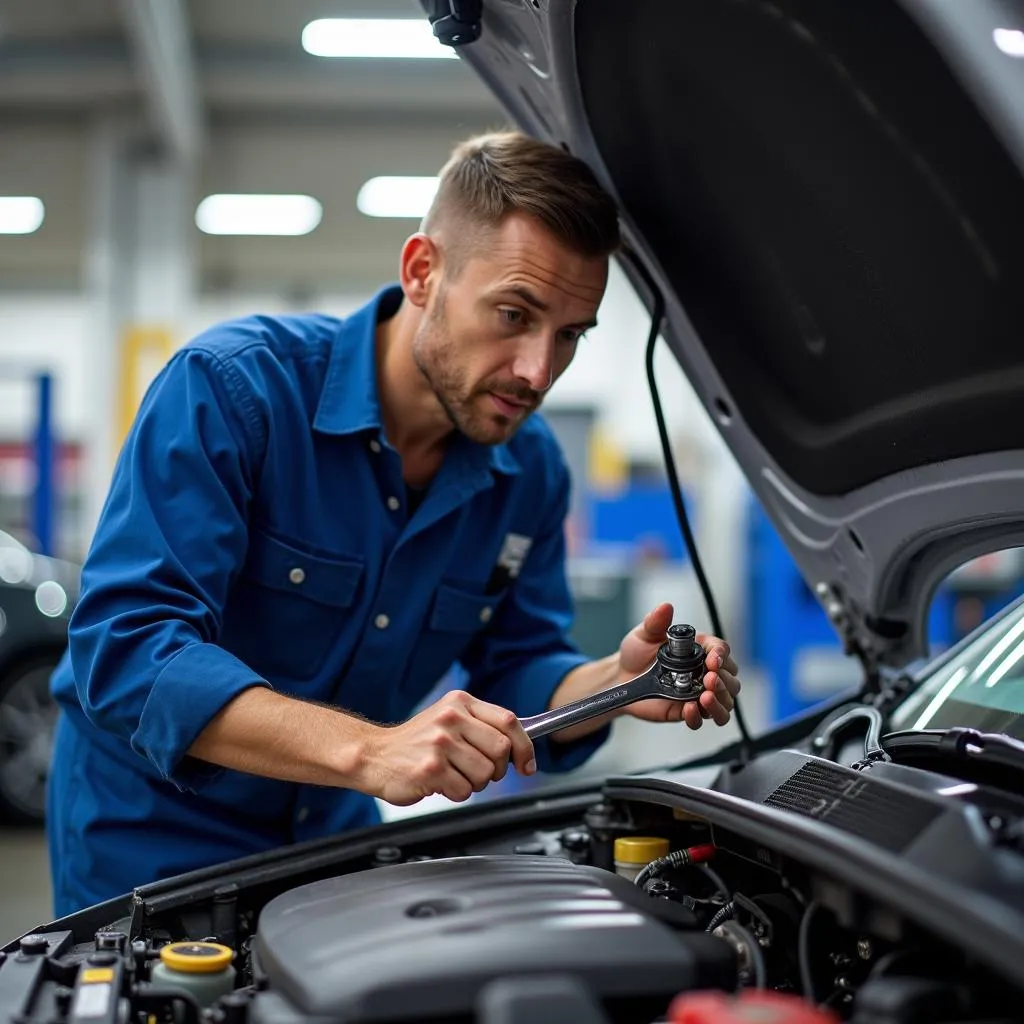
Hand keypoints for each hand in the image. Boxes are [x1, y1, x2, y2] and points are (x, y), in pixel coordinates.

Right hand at [359, 690, 535, 805]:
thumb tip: (520, 747)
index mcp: (460, 703)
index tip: (527, 764)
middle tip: (480, 772)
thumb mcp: (449, 720)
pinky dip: (456, 793)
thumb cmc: (416, 742)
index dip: (524, 746)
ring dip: (474, 783)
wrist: (374, 755)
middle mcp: (451, 718)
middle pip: (502, 749)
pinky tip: (440, 783)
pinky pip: (464, 790)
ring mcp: (440, 743)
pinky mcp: (430, 769)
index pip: (508, 721)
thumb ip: (481, 727)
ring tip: (454, 775)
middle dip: (497, 769)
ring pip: (485, 774)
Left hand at [615, 603, 740, 729]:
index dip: (721, 655)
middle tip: (710, 679)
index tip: (713, 659)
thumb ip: (655, 621)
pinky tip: (689, 710)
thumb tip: (665, 607)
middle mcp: (703, 672)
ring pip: (725, 702)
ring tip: (706, 697)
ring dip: (721, 702)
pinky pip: (702, 719)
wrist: (621, 677)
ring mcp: (697, 693)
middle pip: (731, 679)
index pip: (721, 650)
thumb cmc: (637, 653)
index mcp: (699, 650)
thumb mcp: (644, 634)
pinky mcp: (686, 711)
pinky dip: (699, 716)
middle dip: (725, 681)